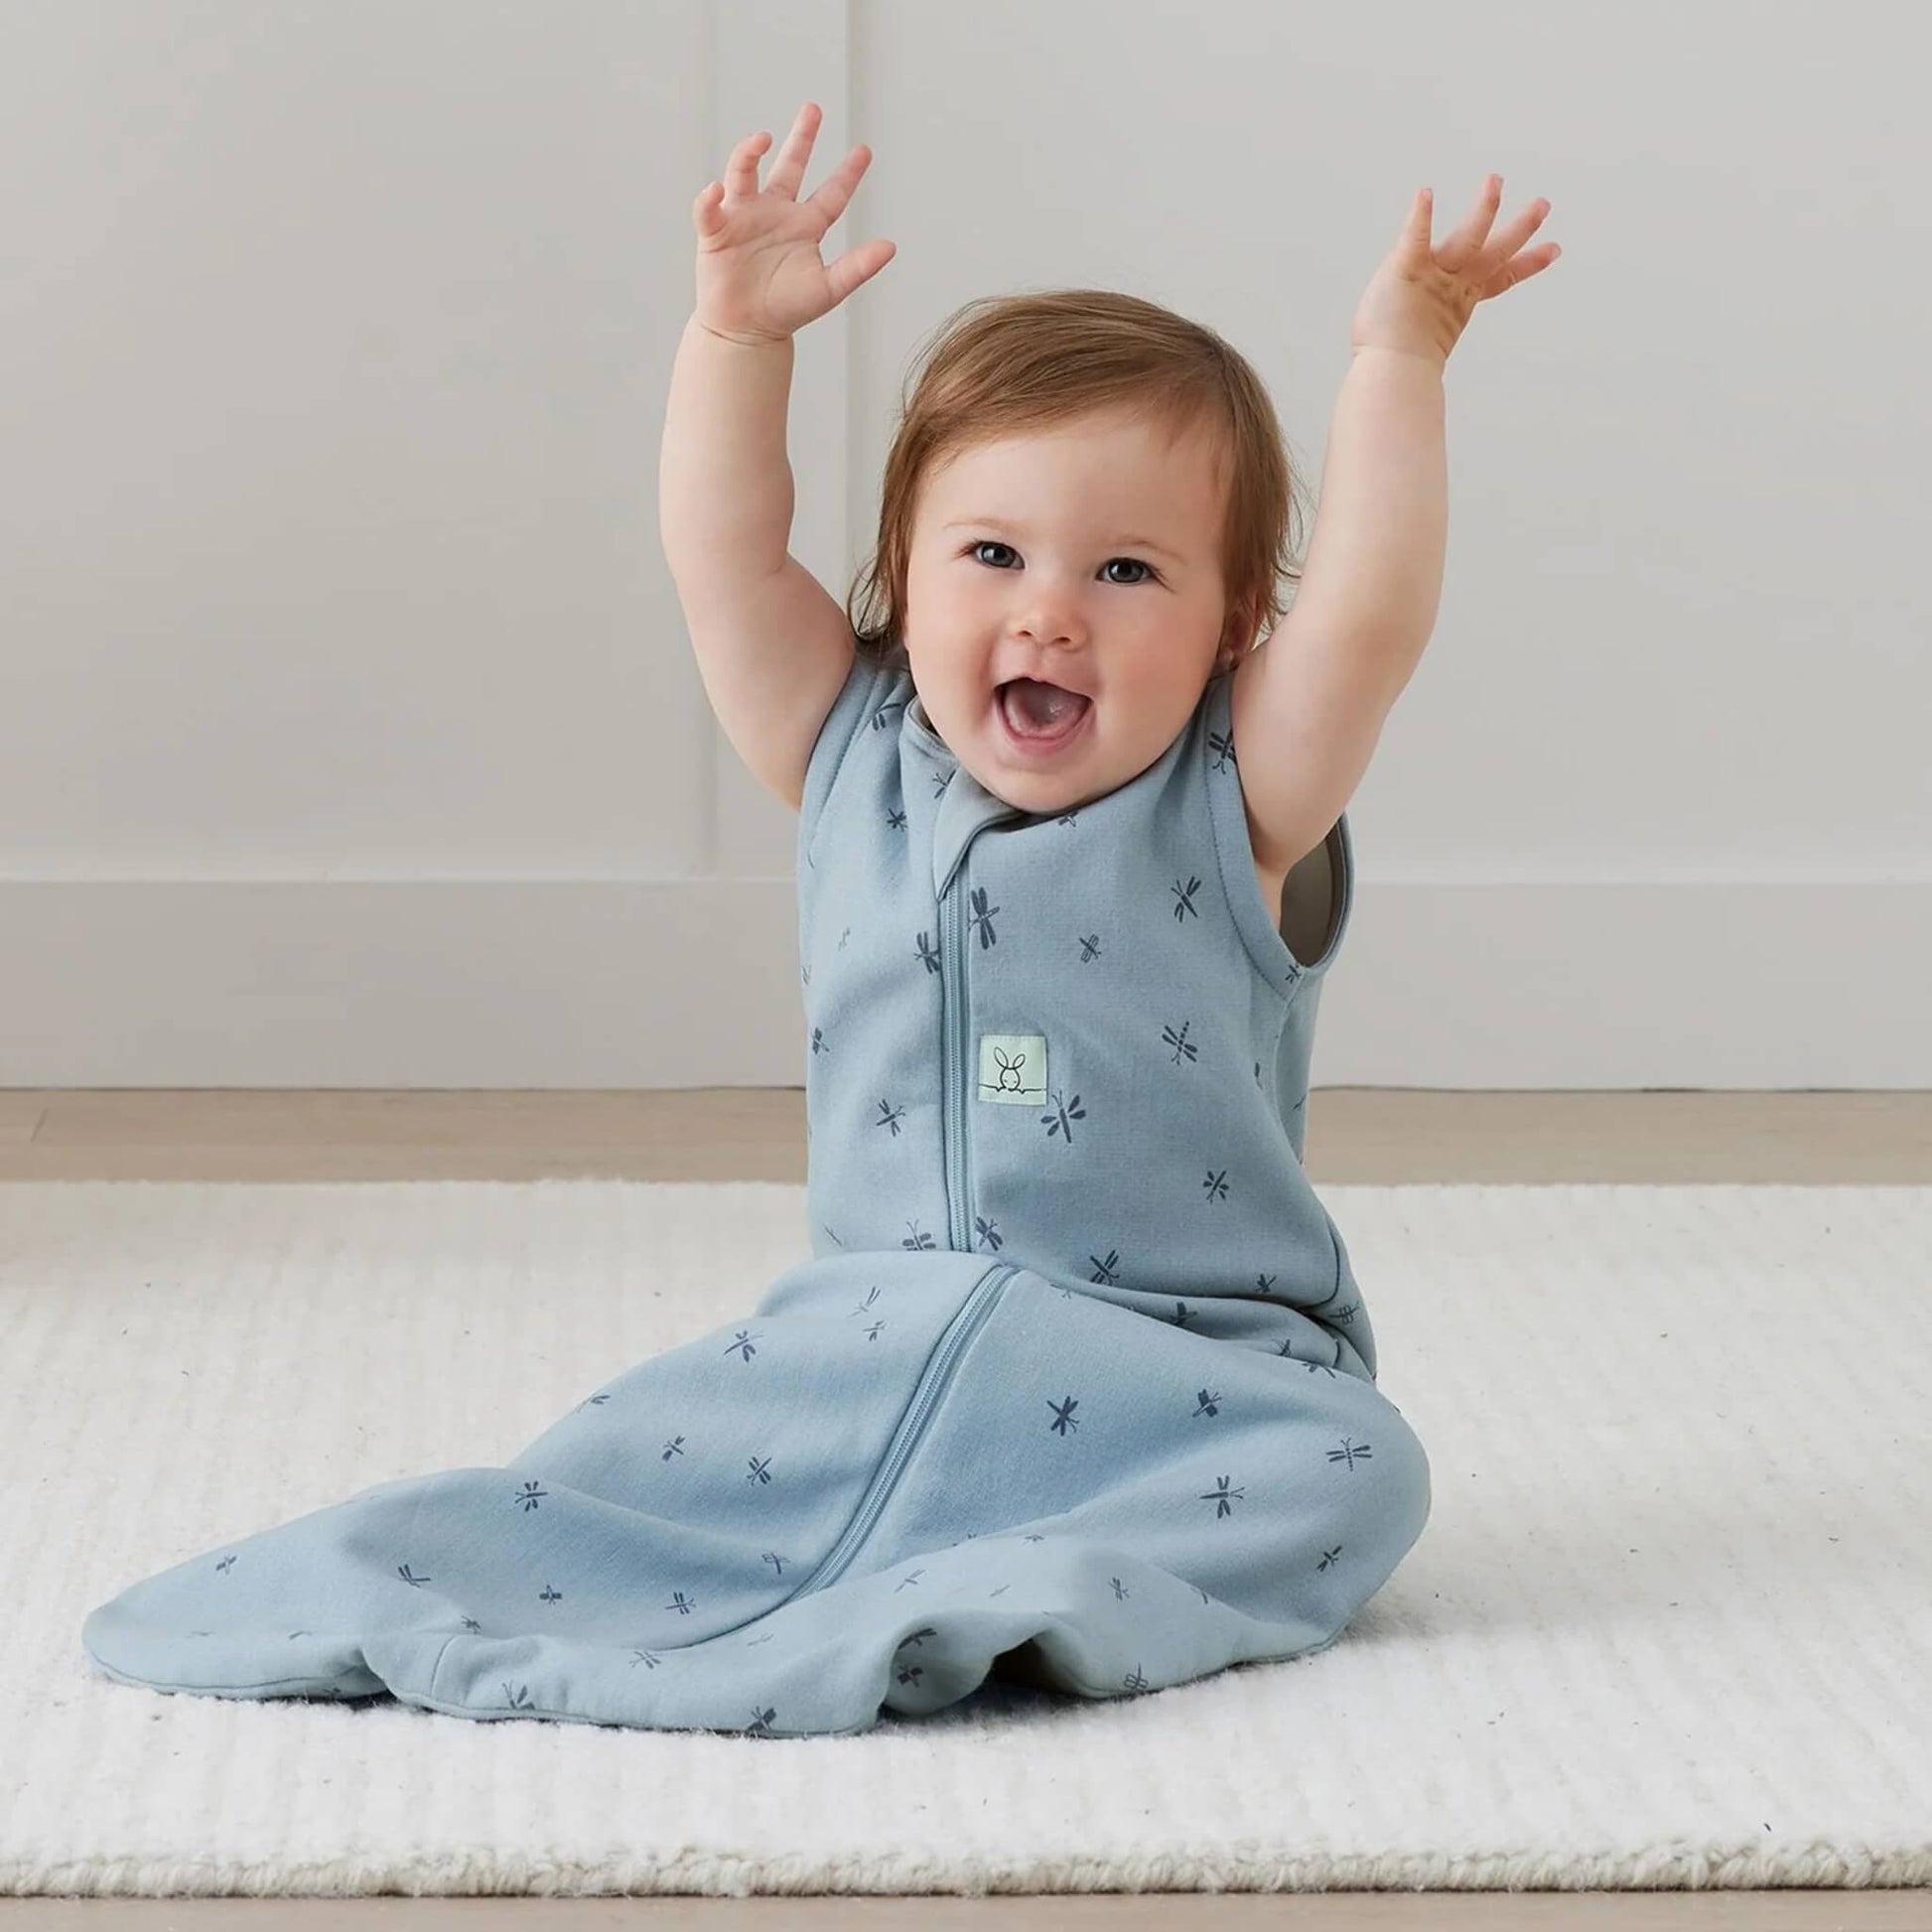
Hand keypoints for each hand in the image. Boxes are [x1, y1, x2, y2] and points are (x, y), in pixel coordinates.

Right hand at [690, 100, 896, 345]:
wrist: (746, 331)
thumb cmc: (786, 309)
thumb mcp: (829, 288)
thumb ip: (858, 267)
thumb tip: (891, 247)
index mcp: (805, 225)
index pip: (832, 193)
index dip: (848, 173)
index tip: (865, 150)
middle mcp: (776, 213)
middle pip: (790, 166)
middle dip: (802, 138)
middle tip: (813, 109)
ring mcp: (745, 217)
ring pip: (745, 174)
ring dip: (749, 154)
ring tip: (762, 139)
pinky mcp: (716, 230)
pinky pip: (710, 209)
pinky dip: (709, 199)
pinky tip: (715, 190)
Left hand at [1350, 175, 1559, 366]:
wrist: (1390, 373)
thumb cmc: (1395, 367)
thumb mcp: (1420, 341)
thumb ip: (1425, 329)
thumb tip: (1420, 351)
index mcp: (1457, 301)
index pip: (1499, 278)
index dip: (1526, 264)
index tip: (1554, 250)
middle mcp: (1451, 286)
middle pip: (1492, 253)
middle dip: (1519, 229)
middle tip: (1543, 205)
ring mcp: (1432, 276)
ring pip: (1466, 238)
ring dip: (1483, 209)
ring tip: (1495, 182)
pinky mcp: (1406, 269)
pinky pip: (1416, 237)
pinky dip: (1421, 216)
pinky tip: (1426, 194)